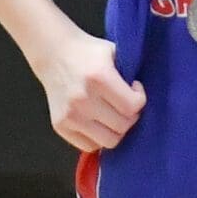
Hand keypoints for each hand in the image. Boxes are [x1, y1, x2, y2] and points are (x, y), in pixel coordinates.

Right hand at [36, 31, 144, 151]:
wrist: (52, 52)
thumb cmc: (88, 51)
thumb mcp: (113, 52)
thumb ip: (129, 73)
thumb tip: (143, 97)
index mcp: (99, 77)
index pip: (132, 106)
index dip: (140, 99)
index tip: (134, 89)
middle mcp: (83, 99)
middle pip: (122, 126)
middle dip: (130, 116)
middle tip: (125, 104)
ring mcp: (70, 115)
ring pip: (108, 141)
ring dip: (116, 130)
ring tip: (113, 115)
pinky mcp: (60, 126)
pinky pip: (89, 146)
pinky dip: (97, 137)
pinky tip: (98, 122)